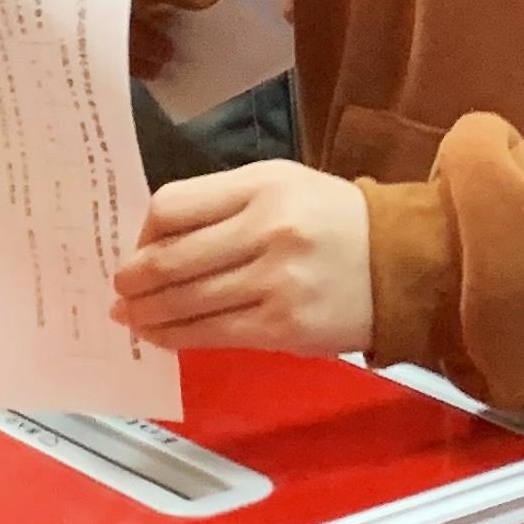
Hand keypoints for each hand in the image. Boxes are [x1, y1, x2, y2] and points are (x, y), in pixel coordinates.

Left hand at [110, 161, 373, 353]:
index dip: (143, 232)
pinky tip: (159, 336)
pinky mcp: (283, 327)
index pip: (173, 206)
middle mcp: (267, 229)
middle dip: (133, 279)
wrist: (405, 262)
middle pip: (172, 258)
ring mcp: (275, 281)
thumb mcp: (283, 186)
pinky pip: (212, 335)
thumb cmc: (334, 221)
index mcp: (262, 185)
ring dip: (146, 313)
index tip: (137, 248)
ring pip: (186, 302)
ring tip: (129, 316)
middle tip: (118, 289)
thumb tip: (154, 243)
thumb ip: (222, 204)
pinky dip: (175, 337)